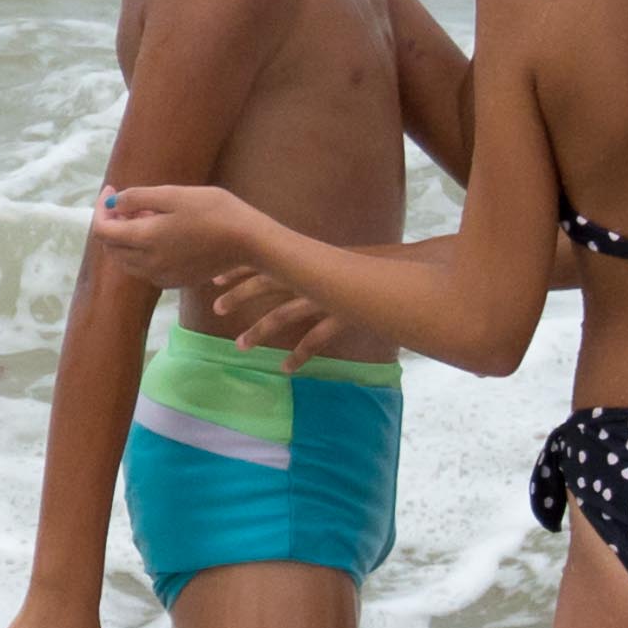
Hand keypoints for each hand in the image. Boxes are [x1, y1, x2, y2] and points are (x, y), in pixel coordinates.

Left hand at [91, 182, 259, 291]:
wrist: (249, 241)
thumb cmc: (214, 211)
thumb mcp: (173, 194)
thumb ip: (137, 198)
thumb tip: (112, 203)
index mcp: (144, 240)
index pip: (102, 230)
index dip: (100, 209)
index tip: (110, 190)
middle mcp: (148, 264)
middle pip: (111, 247)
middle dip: (113, 223)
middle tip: (131, 203)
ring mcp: (162, 276)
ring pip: (127, 261)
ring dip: (126, 239)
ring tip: (148, 216)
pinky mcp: (176, 281)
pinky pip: (146, 270)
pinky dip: (142, 253)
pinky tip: (162, 236)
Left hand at [207, 267, 358, 367]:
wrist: (411, 270)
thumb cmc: (373, 268)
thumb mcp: (335, 263)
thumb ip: (311, 270)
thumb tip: (288, 276)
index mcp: (311, 262)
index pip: (268, 260)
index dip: (240, 267)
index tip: (215, 277)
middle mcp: (315, 276)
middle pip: (269, 282)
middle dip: (241, 294)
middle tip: (215, 306)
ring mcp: (329, 296)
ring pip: (286, 313)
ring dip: (260, 329)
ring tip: (239, 346)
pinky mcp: (345, 315)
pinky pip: (317, 339)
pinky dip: (300, 354)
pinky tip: (286, 368)